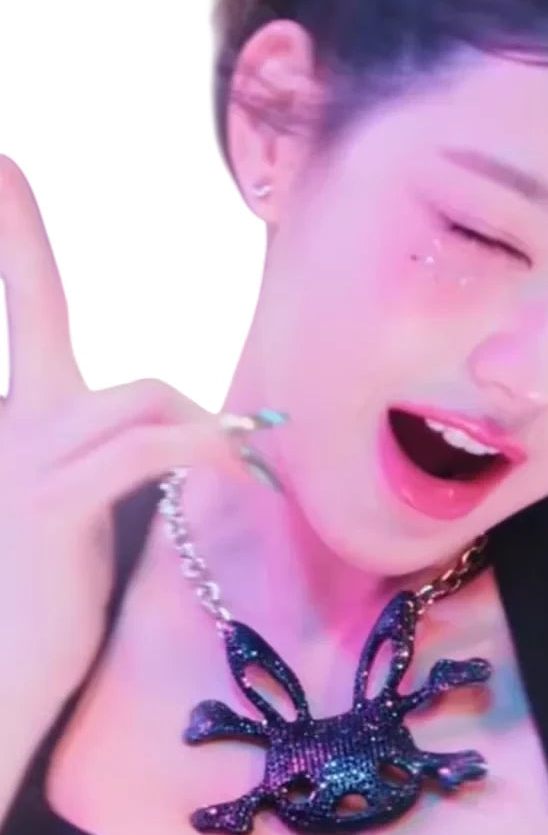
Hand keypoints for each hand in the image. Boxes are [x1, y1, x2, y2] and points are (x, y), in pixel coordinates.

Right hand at [0, 155, 255, 702]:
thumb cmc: (44, 597)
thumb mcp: (79, 509)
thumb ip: (117, 450)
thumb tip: (189, 427)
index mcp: (19, 419)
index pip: (21, 312)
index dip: (10, 240)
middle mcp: (10, 423)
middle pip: (43, 311)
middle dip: (18, 237)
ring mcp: (22, 459)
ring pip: (139, 393)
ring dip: (197, 419)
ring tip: (234, 461)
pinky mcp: (49, 504)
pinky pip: (148, 446)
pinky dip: (205, 452)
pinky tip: (237, 477)